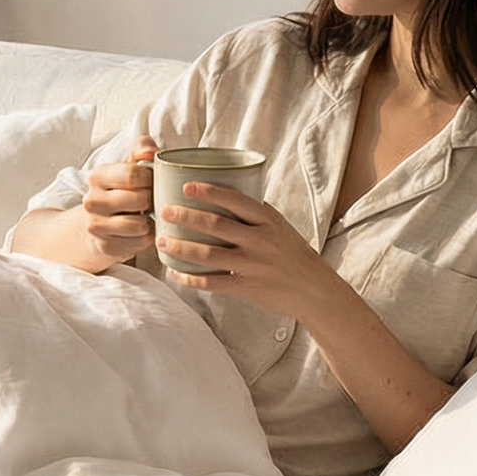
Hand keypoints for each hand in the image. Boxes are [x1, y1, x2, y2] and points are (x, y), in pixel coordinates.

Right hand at [81, 137, 157, 264]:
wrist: (97, 222)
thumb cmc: (120, 190)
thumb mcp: (127, 165)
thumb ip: (141, 149)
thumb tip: (149, 151)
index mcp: (97, 177)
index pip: (132, 174)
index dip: (150, 179)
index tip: (151, 181)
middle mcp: (92, 201)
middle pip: (139, 199)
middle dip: (151, 200)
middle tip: (150, 200)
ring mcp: (96, 226)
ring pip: (139, 224)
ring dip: (149, 221)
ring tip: (146, 216)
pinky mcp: (105, 246)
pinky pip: (139, 243)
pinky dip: (145, 237)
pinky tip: (140, 231)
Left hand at [159, 181, 338, 317]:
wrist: (314, 290)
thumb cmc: (294, 255)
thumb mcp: (280, 227)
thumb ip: (255, 214)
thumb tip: (227, 195)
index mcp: (268, 221)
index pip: (236, 200)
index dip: (209, 191)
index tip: (186, 185)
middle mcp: (260, 240)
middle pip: (216, 224)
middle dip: (186, 216)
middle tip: (164, 211)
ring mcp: (252, 265)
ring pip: (208, 254)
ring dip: (181, 246)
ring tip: (162, 240)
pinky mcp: (247, 288)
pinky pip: (212, 283)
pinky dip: (190, 278)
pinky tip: (174, 272)